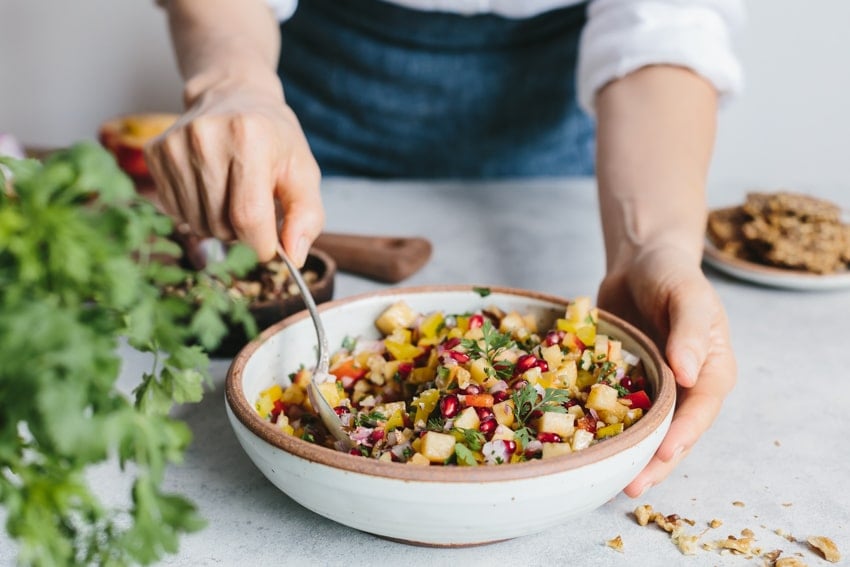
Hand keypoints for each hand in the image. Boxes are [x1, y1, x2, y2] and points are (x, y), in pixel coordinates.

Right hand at [143, 80, 323, 264]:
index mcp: (249, 137)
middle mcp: (205, 137)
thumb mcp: (303, 172)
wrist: (234, 95)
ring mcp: (174, 144)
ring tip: (232, 195)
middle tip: (253, 205)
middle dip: (242, 232)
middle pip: (221, 224)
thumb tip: (294, 256)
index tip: (271, 246)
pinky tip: (210, 188)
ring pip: (197, 223)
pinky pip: (175, 211)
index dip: (262, 245)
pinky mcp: (155, 153)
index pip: (249, 217)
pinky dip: (197, 212)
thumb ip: (307, 216)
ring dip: (218, 224)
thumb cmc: (273, 139)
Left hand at [596, 245, 736, 496]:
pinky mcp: (625, 382)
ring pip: (644, 429)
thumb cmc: (673, 274)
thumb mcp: (688, 296)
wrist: (641, 261)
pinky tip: (583, 445)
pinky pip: (614, 408)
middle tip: (632, 487)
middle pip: (674, 432)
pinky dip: (602, 427)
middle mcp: (686, 386)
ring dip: (629, 454)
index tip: (663, 454)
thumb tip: (688, 373)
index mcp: (712, 370)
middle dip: (655, 462)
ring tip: (607, 481)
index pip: (700, 410)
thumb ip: (690, 332)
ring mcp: (655, 387)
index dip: (683, 435)